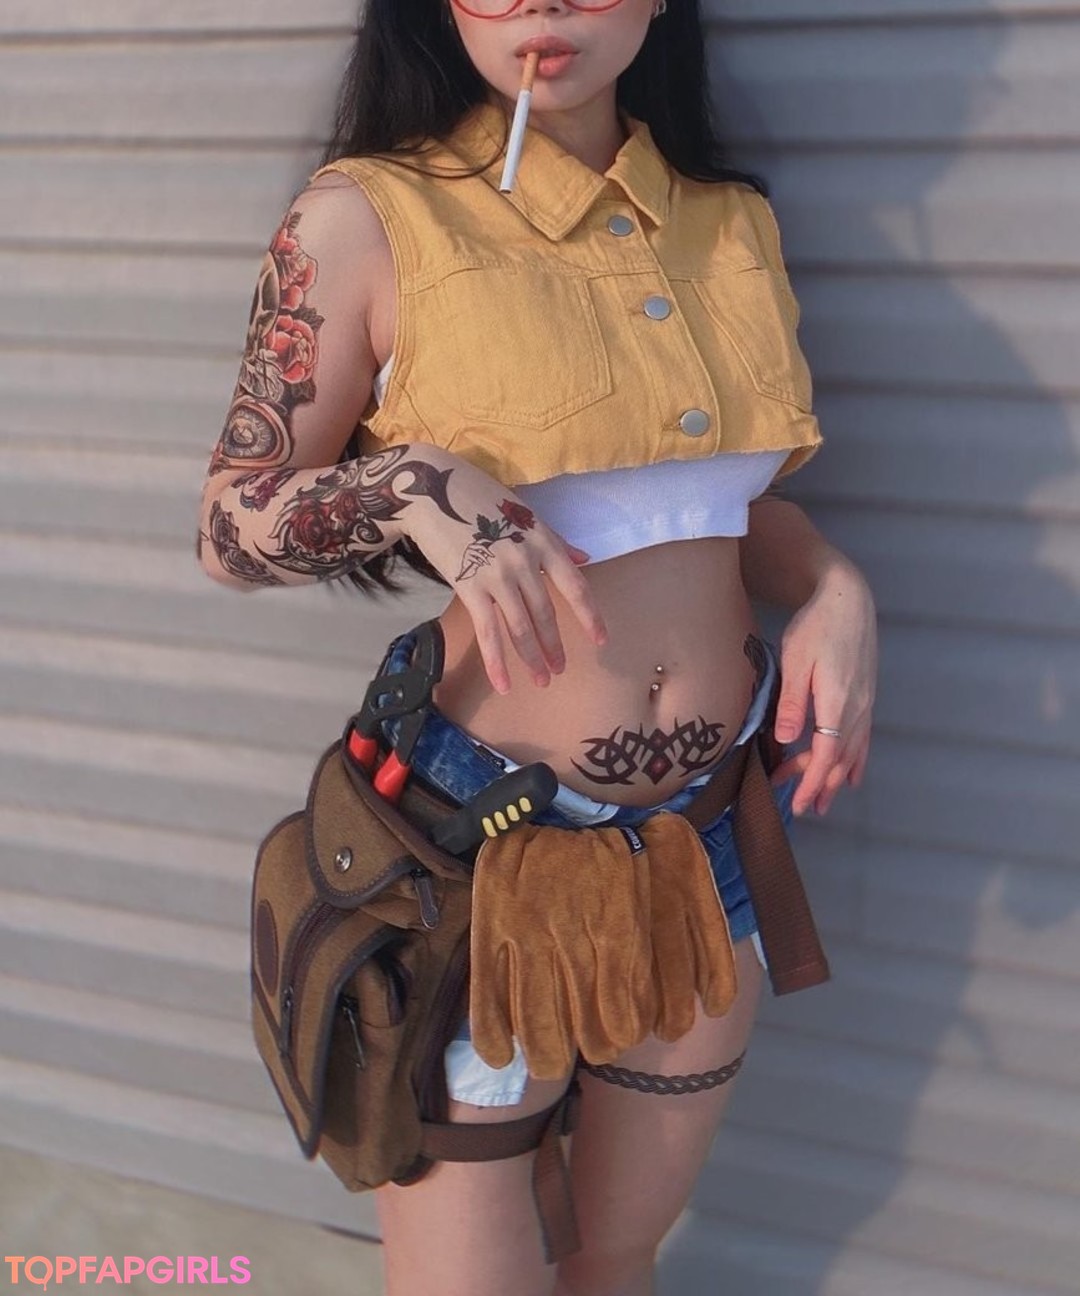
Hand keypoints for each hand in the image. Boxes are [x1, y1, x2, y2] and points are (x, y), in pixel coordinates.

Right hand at [404, 451, 606, 692]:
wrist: (429, 487)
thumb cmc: (477, 496)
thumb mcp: (523, 512)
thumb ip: (555, 540)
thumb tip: (584, 558)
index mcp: (543, 541)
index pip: (575, 586)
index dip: (590, 616)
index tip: (601, 641)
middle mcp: (525, 561)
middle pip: (546, 613)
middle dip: (554, 646)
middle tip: (559, 670)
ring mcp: (497, 576)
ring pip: (521, 627)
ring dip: (532, 658)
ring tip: (541, 680)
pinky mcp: (469, 586)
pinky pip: (488, 631)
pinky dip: (496, 661)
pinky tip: (503, 683)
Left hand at [768, 558, 876, 815]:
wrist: (848, 599)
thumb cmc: (816, 626)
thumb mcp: (797, 660)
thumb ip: (793, 702)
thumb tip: (788, 739)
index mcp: (836, 702)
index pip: (826, 755)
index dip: (812, 782)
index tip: (799, 803)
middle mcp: (856, 708)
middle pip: (840, 759)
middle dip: (821, 786)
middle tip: (803, 808)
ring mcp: (865, 704)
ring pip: (853, 752)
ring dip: (836, 778)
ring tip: (823, 800)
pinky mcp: (866, 697)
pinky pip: (863, 738)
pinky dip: (855, 761)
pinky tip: (851, 776)